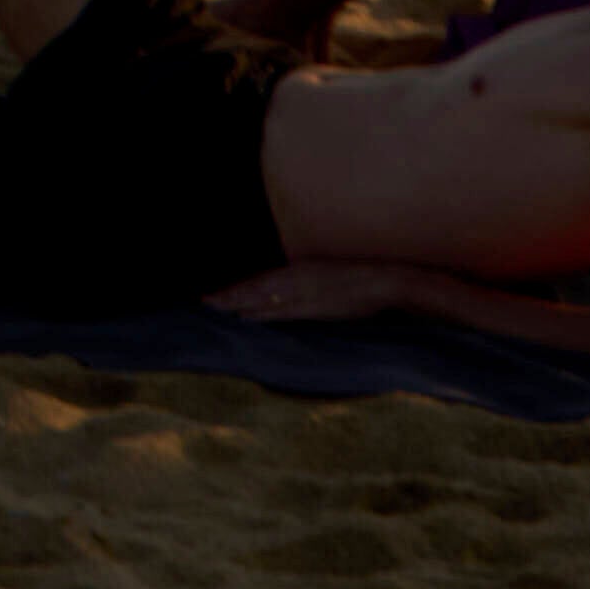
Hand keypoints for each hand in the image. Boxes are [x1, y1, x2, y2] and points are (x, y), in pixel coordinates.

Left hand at [208, 258, 414, 325]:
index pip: (261, 282)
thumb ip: (303, 286)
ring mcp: (305, 291)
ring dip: (240, 304)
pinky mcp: (316, 304)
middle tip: (205, 303)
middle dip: (230, 297)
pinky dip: (263, 313)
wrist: (384, 280)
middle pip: (256, 288)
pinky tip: (248, 317)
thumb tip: (282, 300)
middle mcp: (297, 278)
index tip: (215, 297)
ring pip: (265, 298)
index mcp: (299, 270)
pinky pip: (283, 310)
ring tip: (217, 309)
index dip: (237, 290)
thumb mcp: (324, 277)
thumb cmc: (357, 280)